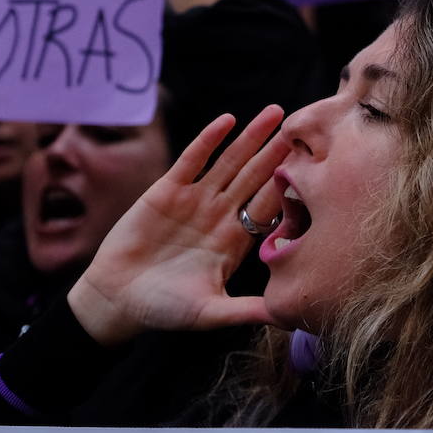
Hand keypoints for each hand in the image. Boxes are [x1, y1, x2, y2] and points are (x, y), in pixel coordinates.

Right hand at [67, 105, 288, 345]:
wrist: (116, 298)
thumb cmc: (163, 310)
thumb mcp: (210, 312)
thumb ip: (246, 311)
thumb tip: (286, 319)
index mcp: (235, 241)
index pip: (269, 207)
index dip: (290, 187)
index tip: (317, 167)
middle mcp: (219, 215)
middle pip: (256, 177)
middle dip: (278, 153)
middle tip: (304, 128)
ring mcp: (195, 200)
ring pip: (229, 162)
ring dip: (251, 138)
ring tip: (275, 113)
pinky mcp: (167, 190)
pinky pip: (193, 159)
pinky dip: (209, 139)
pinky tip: (227, 121)